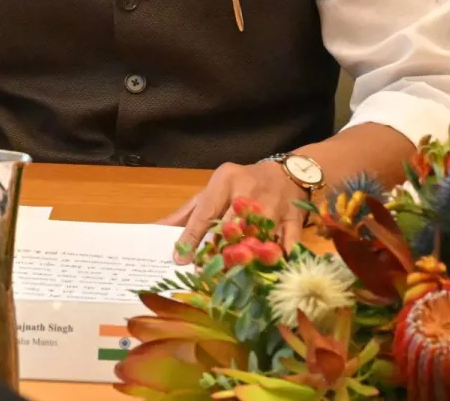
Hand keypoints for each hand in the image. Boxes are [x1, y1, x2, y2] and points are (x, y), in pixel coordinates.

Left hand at [157, 160, 304, 263]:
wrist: (287, 172)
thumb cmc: (241, 184)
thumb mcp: (212, 190)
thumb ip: (187, 212)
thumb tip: (156, 228)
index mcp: (225, 183)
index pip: (204, 213)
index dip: (191, 237)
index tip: (180, 259)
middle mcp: (248, 193)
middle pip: (230, 227)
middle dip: (217, 251)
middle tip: (206, 273)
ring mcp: (274, 206)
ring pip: (257, 236)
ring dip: (246, 258)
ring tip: (232, 278)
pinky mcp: (294, 219)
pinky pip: (288, 243)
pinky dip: (279, 259)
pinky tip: (269, 275)